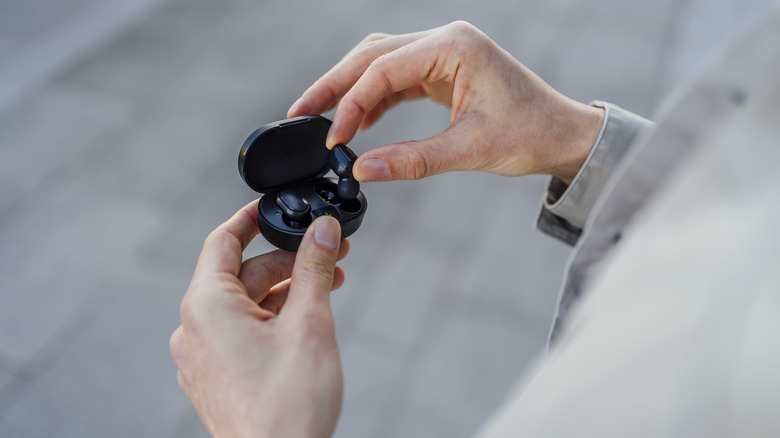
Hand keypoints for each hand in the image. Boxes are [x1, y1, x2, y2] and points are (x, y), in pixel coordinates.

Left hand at [170, 200, 348, 437]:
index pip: (222, 241)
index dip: (250, 218)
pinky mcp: (215, 378)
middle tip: (329, 252)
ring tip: (329, 284)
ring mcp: (202, 358)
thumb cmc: (288, 408)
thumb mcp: (309, 325)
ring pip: (244, 305)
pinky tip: (306, 318)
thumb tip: (322, 230)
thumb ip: (313, 269)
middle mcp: (194, 329)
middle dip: (287, 261)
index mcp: (207, 307)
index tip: (274, 207)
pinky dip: (271, 318)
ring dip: (285, 290)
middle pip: (241, 274)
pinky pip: (240, 332)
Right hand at [288, 21, 603, 184]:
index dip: (350, 104)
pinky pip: (397, 78)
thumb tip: (362, 170)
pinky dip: (374, 99)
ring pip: (380, 64)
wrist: (563, 134)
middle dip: (334, 85)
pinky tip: (359, 123)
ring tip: (320, 119)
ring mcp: (443, 53)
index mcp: (454, 46)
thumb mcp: (469, 150)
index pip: (384, 69)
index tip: (331, 138)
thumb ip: (413, 160)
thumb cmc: (530, 134)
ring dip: (350, 91)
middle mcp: (444, 41)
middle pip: (372, 55)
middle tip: (300, 114)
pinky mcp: (443, 70)